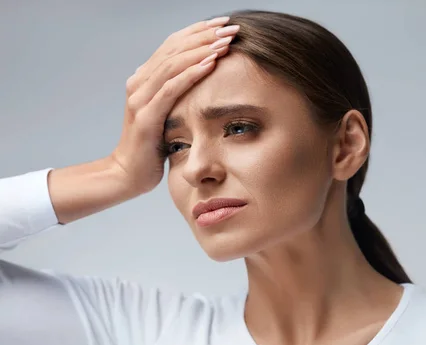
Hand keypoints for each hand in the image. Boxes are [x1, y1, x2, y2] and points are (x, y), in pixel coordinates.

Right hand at [110, 16, 237, 194]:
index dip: (199, 31)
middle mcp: (139, 83)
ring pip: (173, 63)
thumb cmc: (151, 146)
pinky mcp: (145, 116)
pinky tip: (210, 63)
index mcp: (144, 79)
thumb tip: (192, 78)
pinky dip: (191, 74)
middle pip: (174, 48)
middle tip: (231, 27)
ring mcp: (140, 98)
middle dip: (205, 35)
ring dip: (202, 50)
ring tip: (226, 41)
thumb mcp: (165, 114)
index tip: (224, 23)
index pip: (173, 45)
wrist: (128, 174)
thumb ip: (173, 94)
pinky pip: (170, 89)